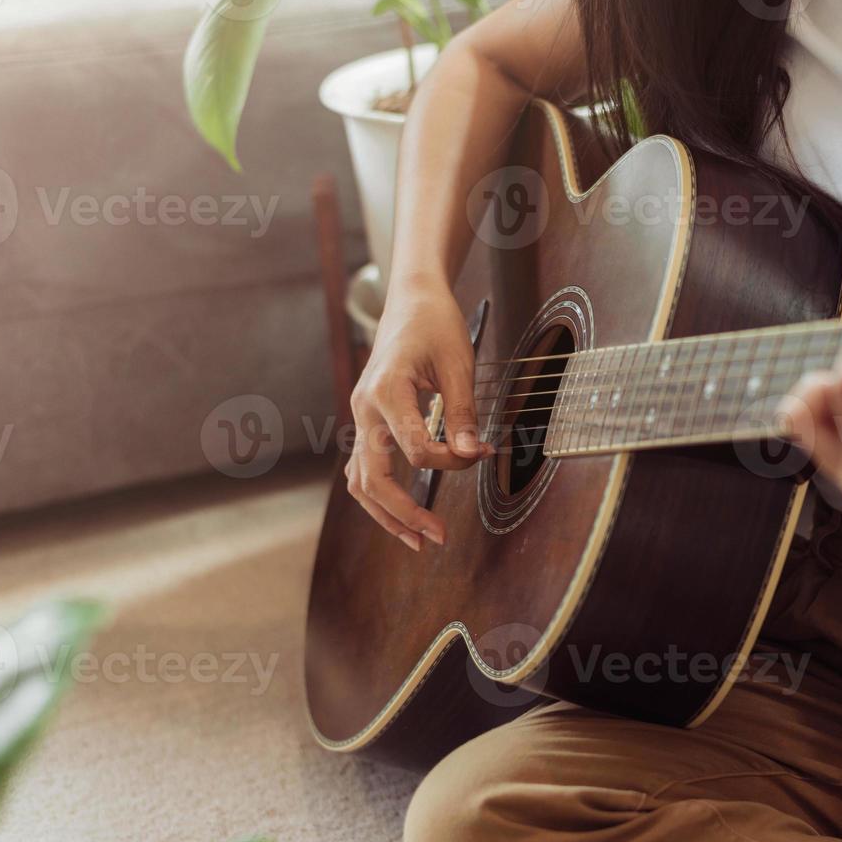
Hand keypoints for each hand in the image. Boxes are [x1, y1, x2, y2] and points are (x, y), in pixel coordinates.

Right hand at [345, 294, 492, 549]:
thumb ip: (463, 413)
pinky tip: (403, 516)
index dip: (452, 460)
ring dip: (386, 515)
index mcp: (386, 392)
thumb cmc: (436, 327)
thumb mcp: (459, 364)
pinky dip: (380, 496)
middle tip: (439, 538)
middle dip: (405, 513)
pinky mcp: (367, 423)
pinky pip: (363, 469)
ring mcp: (360, 418)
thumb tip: (473, 454)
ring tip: (417, 540)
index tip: (481, 454)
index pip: (415, 449)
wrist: (411, 301)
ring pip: (360, 481)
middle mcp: (364, 409)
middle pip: (374, 477)